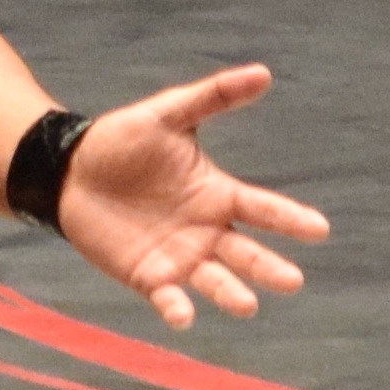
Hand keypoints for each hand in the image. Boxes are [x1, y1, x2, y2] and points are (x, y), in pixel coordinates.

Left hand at [52, 65, 328, 329]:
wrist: (70, 169)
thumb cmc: (122, 140)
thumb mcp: (167, 113)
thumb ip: (212, 97)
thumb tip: (263, 73)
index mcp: (217, 194)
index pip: (261, 208)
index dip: (289, 219)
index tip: (319, 229)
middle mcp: (206, 231)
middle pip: (245, 253)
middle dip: (268, 268)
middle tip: (292, 281)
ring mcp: (179, 257)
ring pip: (214, 281)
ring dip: (231, 294)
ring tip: (247, 305)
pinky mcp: (148, 275)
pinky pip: (167, 296)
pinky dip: (176, 307)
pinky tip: (182, 315)